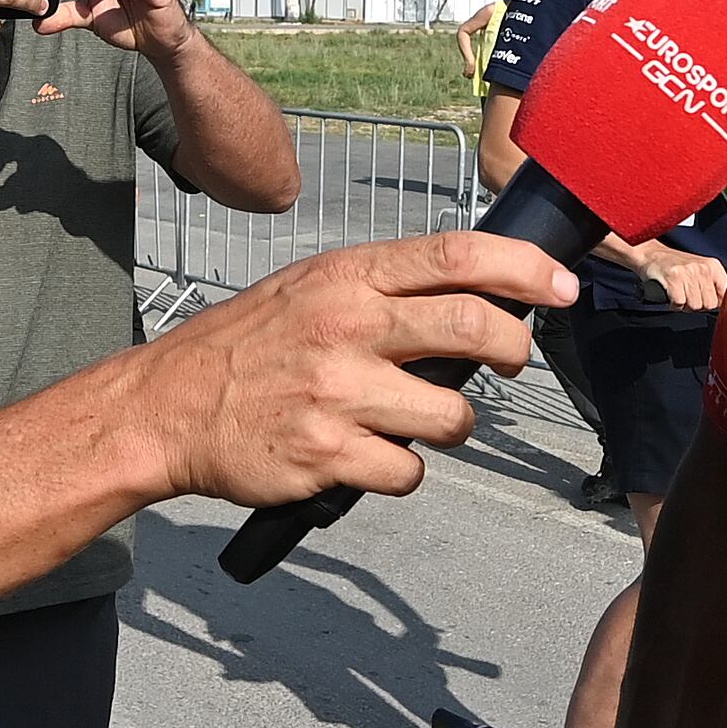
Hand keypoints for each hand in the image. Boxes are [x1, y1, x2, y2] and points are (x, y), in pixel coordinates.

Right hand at [128, 230, 569, 510]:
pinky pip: (408, 471)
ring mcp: (337, 392)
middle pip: (474, 326)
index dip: (524, 271)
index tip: (561, 288)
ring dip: (450, 426)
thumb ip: (382, 286)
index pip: (456, 256)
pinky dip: (401, 471)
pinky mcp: (326, 454)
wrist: (164, 407)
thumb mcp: (308, 287)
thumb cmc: (243, 348)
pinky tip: (367, 456)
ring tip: (412, 422)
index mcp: (346, 276)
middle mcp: (346, 326)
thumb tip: (472, 290)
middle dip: (513, 349)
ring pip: (452, 416)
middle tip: (510, 361)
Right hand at [625, 243, 726, 313]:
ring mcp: (688, 272)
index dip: (716, 302)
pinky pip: (679, 303)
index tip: (708, 301)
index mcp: (713, 266)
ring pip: (695, 306)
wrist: (651, 254)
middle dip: (698, 305)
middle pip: (709, 304)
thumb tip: (723, 305)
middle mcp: (703, 268)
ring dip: (685, 305)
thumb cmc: (675, 265)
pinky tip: (671, 295)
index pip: (726, 292)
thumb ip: (714, 286)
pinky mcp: (673, 279)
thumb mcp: (700, 270)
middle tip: (688, 296)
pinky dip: (674, 304)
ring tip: (679, 294)